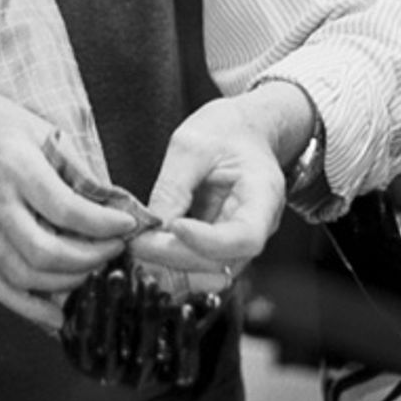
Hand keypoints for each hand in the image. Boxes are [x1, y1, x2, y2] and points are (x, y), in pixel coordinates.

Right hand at [0, 85, 134, 331]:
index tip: (128, 225)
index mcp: (15, 167)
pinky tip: (58, 315)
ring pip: (23, 276)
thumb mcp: (40, 129)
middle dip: (89, 259)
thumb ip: (77, 169)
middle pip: (43, 251)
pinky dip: (30, 309)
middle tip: (114, 250)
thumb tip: (115, 202)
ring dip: (66, 284)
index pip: (63, 208)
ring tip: (93, 271)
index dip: (101, 224)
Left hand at [127, 88, 312, 287]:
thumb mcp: (193, 144)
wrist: (243, 130)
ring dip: (170, 265)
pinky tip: (144, 247)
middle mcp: (256, 227)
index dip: (207, 241)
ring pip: (207, 271)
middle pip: (222, 261)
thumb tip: (153, 226)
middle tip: (136, 242)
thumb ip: (174, 186)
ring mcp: (237, 239)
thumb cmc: (225, 130)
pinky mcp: (219, 244)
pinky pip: (196, 263)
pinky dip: (170, 261)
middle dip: (176, 257)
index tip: (173, 226)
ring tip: (136, 245)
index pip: (244, 237)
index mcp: (264, 197)